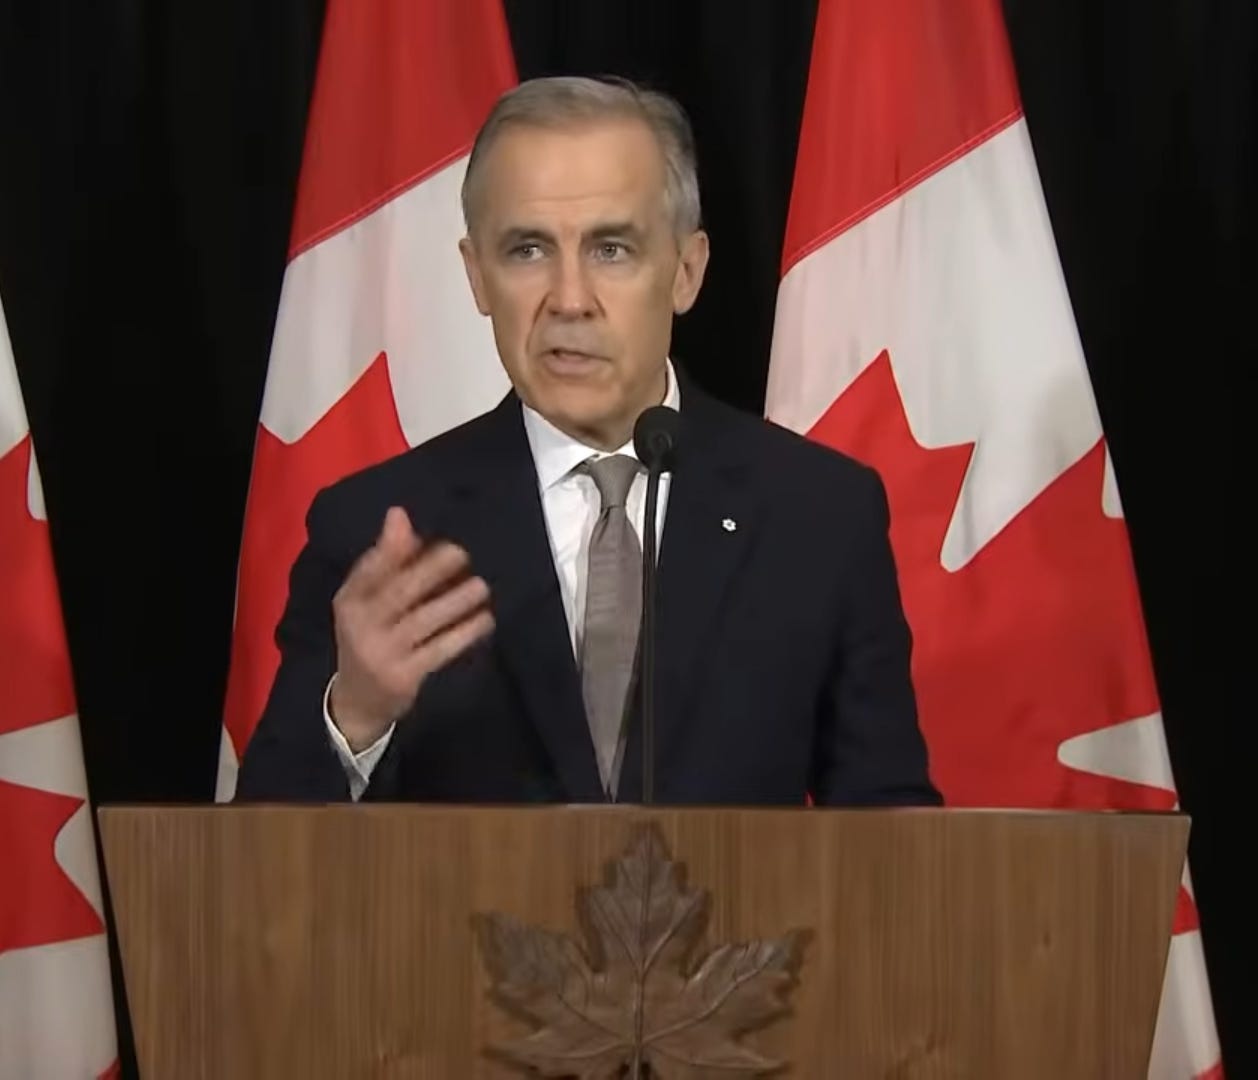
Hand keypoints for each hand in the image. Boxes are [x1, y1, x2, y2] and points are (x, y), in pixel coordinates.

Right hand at [329, 507, 492, 750]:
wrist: (357, 703)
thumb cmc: (369, 638)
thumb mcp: (365, 602)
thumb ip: (384, 561)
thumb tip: (399, 514)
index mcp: (349, 600)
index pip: (369, 569)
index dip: (392, 548)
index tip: (421, 528)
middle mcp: (361, 625)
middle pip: (400, 592)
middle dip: (433, 569)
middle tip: (464, 552)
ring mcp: (382, 653)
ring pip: (424, 621)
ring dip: (456, 601)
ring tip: (482, 585)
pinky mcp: (404, 677)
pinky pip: (440, 650)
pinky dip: (465, 633)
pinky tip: (485, 619)